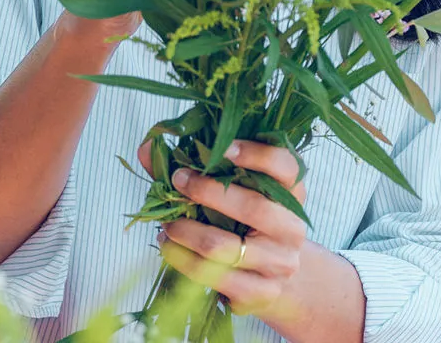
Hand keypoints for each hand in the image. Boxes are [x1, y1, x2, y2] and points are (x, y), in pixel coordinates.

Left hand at [138, 137, 308, 317]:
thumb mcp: (233, 192)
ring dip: (186, 232)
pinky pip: (215, 277)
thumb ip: (193, 167)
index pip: (286, 166)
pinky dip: (183, 261)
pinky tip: (170, 248)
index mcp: (291, 193)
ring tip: (165, 224)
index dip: (257, 155)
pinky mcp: (262, 293)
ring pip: (224, 247)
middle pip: (253, 207)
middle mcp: (292, 227)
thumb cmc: (244, 224)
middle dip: (207, 191)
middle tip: (178, 181)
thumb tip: (148, 146)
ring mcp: (280, 263)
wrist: (274, 275)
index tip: (223, 149)